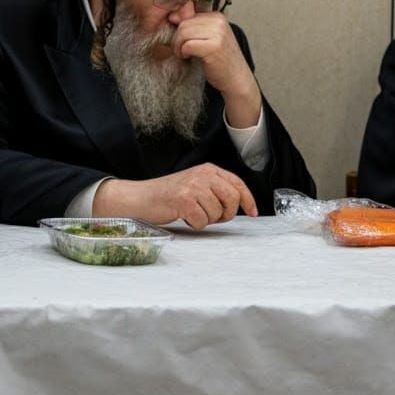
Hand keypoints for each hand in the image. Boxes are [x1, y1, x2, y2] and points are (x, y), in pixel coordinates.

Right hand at [94, 163, 257, 228]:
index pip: (237, 183)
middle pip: (232, 198)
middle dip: (227, 213)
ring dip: (206, 219)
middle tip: (214, 217)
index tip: (253, 212)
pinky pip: (202, 221)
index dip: (248, 200)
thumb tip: (238, 204)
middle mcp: (202, 175)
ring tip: (192, 213)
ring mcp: (193, 187)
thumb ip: (215, 190)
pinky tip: (184, 216)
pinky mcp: (184, 200)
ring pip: (217, 213)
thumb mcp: (195, 184)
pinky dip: (195, 224)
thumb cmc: (168, 195)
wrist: (141, 197)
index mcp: (208, 170)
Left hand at [171, 13, 261, 126]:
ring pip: (184, 33)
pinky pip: (188, 45)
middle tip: (181, 50)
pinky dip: (183, 52)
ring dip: (178, 46)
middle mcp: (218, 22)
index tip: (182, 40)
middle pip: (184, 23)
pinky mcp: (213, 47)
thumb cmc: (221, 60)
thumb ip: (193, 26)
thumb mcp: (208, 37)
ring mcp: (217, 34)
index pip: (188, 14)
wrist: (236, 78)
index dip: (180, 28)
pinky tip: (188, 57)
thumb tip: (172, 16)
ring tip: (184, 54)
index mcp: (217, 17)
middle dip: (177, 38)